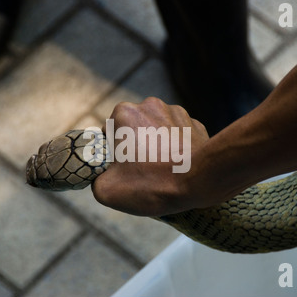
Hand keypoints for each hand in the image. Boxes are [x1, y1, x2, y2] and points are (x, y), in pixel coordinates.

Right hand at [91, 97, 208, 216]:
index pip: (108, 132)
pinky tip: (177, 166)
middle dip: (134, 148)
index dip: (111, 153)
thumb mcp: (107, 191)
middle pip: (133, 129)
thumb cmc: (152, 183)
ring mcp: (176, 112)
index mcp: (123, 113)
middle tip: (140, 172)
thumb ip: (96, 179)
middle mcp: (149, 105)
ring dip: (155, 146)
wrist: (201, 181)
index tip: (120, 169)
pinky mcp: (195, 124)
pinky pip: (178, 136)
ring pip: (156, 131)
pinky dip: (175, 148)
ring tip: (161, 171)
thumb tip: (102, 179)